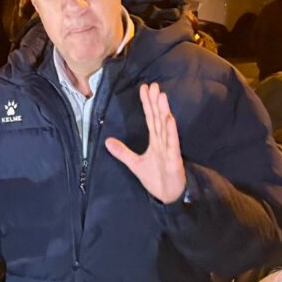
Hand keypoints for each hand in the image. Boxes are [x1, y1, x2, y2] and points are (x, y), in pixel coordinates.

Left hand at [106, 83, 186, 203]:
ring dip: (163, 111)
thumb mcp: (134, 163)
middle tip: (154, 85)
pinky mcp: (174, 159)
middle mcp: (163, 141)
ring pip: (166, 127)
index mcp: (156, 141)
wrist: (167, 196)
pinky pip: (172, 143)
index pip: (150, 118)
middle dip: (156, 102)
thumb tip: (107, 141)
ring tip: (161, 96)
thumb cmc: (155, 178)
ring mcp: (169, 149)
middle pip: (158, 118)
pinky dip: (171, 132)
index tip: (144, 89)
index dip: (147, 103)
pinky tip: (169, 119)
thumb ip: (122, 152)